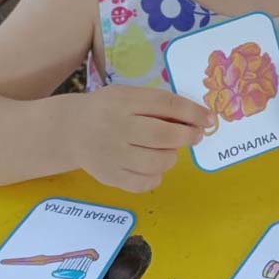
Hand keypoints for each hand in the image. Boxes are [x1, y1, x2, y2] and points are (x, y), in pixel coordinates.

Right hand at [70, 86, 213, 192]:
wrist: (70, 130)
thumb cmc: (108, 109)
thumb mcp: (127, 95)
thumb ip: (156, 104)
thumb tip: (195, 118)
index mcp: (124, 102)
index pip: (166, 105)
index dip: (192, 112)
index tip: (209, 118)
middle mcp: (117, 127)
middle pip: (163, 135)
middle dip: (188, 136)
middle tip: (196, 135)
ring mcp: (112, 155)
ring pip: (157, 162)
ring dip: (172, 156)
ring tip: (167, 150)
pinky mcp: (109, 177)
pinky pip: (144, 183)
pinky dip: (156, 176)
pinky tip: (153, 166)